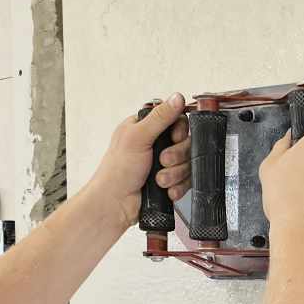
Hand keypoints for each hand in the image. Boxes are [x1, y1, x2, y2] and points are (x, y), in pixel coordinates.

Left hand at [90, 95, 189, 230]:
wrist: (116, 205)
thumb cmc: (117, 172)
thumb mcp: (138, 137)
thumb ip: (160, 117)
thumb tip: (176, 98)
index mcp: (144, 127)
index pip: (176, 120)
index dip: (179, 131)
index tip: (173, 139)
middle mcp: (154, 143)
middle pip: (185, 142)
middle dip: (176, 156)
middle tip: (162, 161)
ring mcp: (162, 163)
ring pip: (187, 162)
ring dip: (175, 173)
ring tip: (160, 180)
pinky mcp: (168, 180)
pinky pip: (186, 180)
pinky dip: (178, 186)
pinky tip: (167, 190)